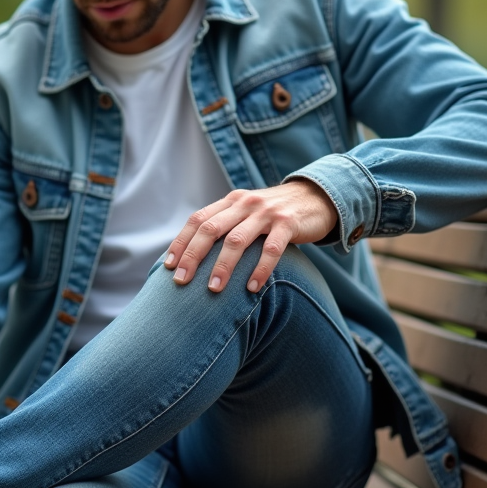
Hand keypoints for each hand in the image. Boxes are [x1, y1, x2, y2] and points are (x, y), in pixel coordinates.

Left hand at [163, 180, 337, 293]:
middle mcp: (244, 203)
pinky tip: (251, 288)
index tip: (170, 266)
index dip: (181, 242)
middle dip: (193, 256)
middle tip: (182, 281)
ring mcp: (266, 212)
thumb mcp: (247, 213)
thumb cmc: (274, 215)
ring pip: (237, 240)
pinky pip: (271, 249)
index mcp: (230, 201)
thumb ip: (225, 226)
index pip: (197, 220)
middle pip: (210, 229)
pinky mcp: (289, 223)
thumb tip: (195, 259)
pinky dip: (260, 269)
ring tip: (214, 290)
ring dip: (223, 266)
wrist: (316, 197)